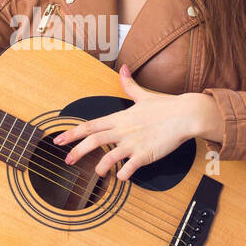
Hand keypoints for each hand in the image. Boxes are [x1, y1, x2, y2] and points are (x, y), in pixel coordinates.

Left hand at [51, 64, 223, 180]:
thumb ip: (129, 84)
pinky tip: (121, 177)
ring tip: (98, 173)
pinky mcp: (146, 154)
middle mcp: (123, 130)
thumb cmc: (166, 107)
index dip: (73, 133)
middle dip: (77, 151)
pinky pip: (129, 168)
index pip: (91, 125)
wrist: (186, 115)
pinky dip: (123, 174)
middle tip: (66, 160)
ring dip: (100, 167)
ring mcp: (134, 143)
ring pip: (109, 157)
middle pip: (94, 141)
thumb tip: (123, 68)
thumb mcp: (143, 95)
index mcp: (120, 118)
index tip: (59, 139)